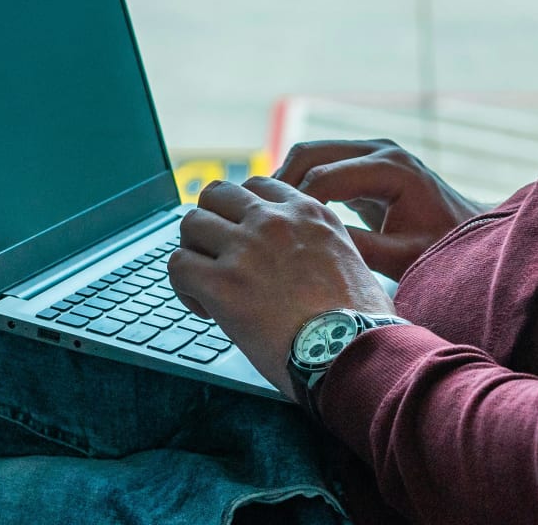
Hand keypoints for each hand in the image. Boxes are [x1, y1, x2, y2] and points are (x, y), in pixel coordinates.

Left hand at [168, 176, 395, 398]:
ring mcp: (246, 249)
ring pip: (191, 223)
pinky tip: (204, 309)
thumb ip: (320, 246)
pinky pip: (178, 265)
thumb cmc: (360, 322)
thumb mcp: (351, 260)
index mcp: (308, 213)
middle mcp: (274, 221)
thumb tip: (302, 262)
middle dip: (211, 223)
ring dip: (193, 252)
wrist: (354, 351)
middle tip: (216, 256)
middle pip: (216, 194)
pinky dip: (183, 287)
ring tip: (206, 284)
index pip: (256, 187)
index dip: (242, 213)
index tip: (245, 240)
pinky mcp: (222, 284)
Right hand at [274, 139, 484, 280]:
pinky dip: (301, 183)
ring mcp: (371, 151)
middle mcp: (379, 150)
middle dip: (280, 184)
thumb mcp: (402, 255)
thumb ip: (359, 248)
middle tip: (255, 220)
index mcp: (391, 168)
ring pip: (311, 154)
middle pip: (310, 153)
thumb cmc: (442, 248)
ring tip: (264, 217)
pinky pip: (322, 164)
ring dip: (286, 181)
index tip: (271, 236)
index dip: (294, 205)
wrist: (470, 233)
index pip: (325, 177)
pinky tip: (285, 214)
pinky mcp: (365, 162)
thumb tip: (308, 246)